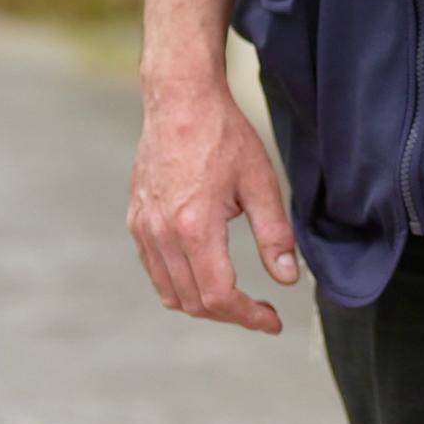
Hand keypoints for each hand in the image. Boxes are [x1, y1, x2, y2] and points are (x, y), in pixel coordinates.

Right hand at [128, 78, 301, 331]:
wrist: (179, 102)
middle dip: (231, 314)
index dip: (248, 317)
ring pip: (170, 293)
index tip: (272, 321)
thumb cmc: (222, 135)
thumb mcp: (260, 183)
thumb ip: (274, 235)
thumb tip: (287, 277)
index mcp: (194, 227)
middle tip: (260, 311)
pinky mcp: (137, 220)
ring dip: (204, 303)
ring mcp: (144, 228)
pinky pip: (155, 270)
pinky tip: (205, 272)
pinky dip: (180, 284)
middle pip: (194, 302)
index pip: (218, 296)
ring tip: (235, 296)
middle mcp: (162, 234)